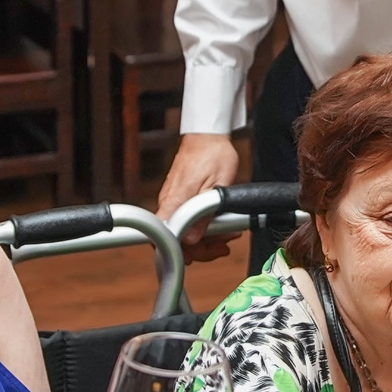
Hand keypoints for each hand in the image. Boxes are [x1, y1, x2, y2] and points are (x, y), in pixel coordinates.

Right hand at [158, 134, 242, 254]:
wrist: (208, 135)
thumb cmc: (213, 154)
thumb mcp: (218, 186)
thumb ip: (204, 214)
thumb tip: (191, 238)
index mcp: (175, 200)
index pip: (162, 236)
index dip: (177, 252)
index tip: (196, 256)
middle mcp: (169, 202)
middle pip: (175, 238)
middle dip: (201, 248)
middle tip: (222, 246)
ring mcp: (173, 200)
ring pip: (184, 231)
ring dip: (206, 238)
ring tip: (228, 235)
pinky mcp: (179, 197)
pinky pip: (187, 219)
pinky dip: (204, 226)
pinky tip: (220, 226)